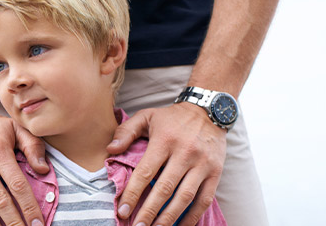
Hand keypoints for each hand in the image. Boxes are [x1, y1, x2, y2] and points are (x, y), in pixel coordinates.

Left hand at [106, 102, 226, 225]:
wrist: (210, 110)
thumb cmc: (172, 117)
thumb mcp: (147, 116)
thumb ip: (126, 131)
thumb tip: (110, 150)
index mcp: (165, 140)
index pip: (145, 172)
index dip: (133, 193)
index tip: (122, 211)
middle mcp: (185, 153)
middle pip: (165, 188)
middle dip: (150, 211)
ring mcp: (202, 164)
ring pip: (185, 197)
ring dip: (169, 217)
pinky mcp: (216, 172)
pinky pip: (204, 199)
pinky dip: (193, 217)